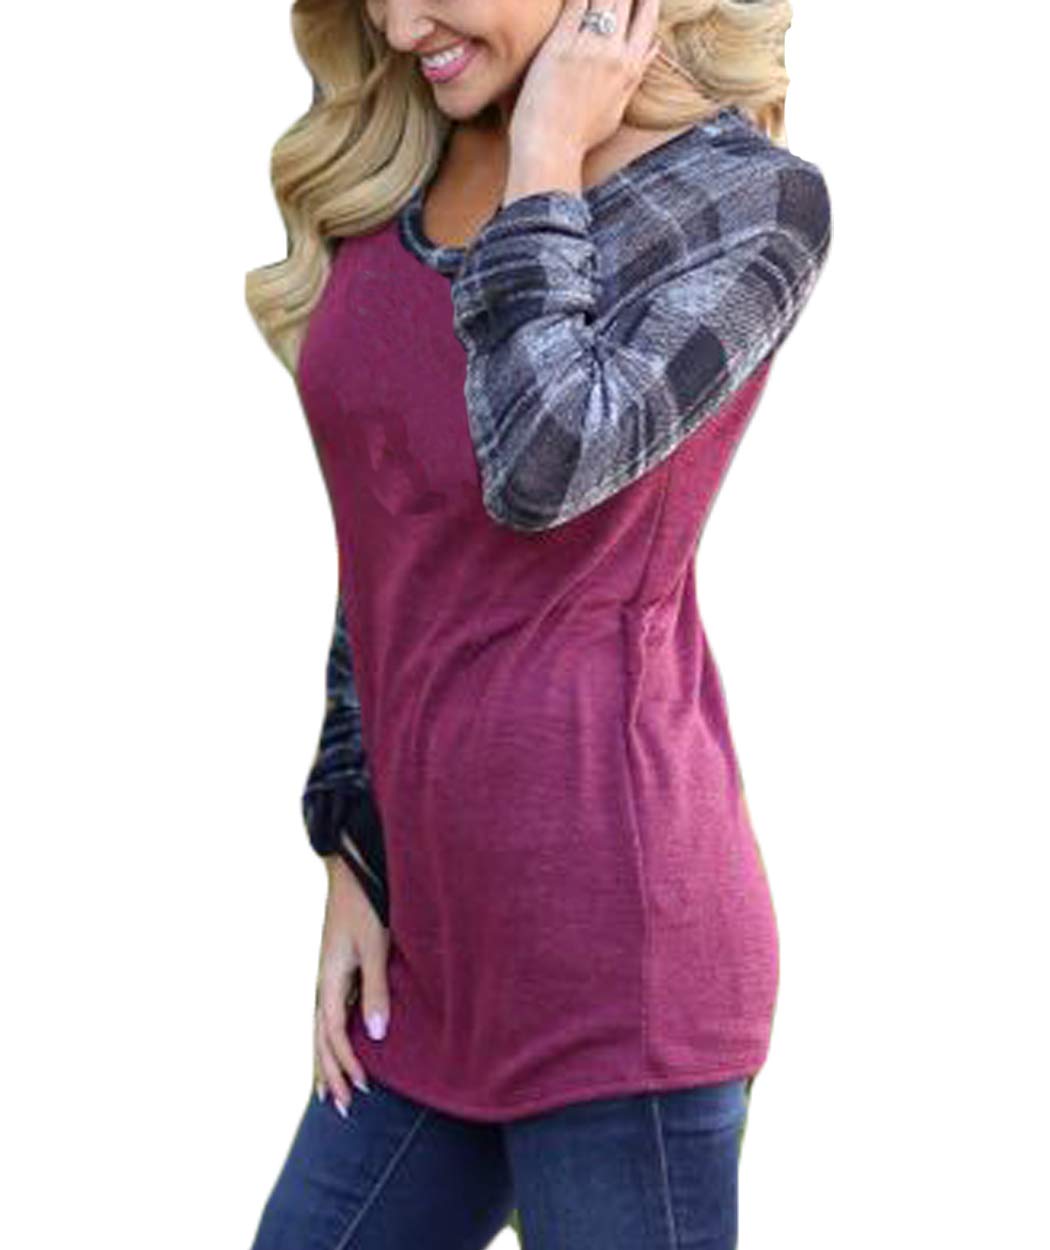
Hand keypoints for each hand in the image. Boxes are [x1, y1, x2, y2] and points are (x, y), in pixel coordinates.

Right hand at [313, 857, 390, 1116]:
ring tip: (327, 1092)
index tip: (363, 1089)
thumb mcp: (375, 947)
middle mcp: (322, 984)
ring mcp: (326, 978)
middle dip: (329, 1074)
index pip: (335, 1035)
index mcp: (329, 981)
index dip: (347, 1064)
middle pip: (320, 1040)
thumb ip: (377, 989)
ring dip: (324, 1062)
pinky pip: (326, 1016)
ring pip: (319, 1031)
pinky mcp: (334, 971)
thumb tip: (376, 1035)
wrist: (351, 872)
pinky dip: (328, 1040)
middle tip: (340, 1108)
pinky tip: (335, 1048)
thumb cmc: (367, 906)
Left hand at [508, 0, 661, 157]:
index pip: (648, 17)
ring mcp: (588, 46)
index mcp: (631, 68)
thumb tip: (654, 48)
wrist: (551, 146)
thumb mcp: (618, 108)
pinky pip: (574, 3)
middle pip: (625, 0)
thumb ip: (636, 75)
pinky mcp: (561, 43)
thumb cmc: (581, 134)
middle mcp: (615, 53)